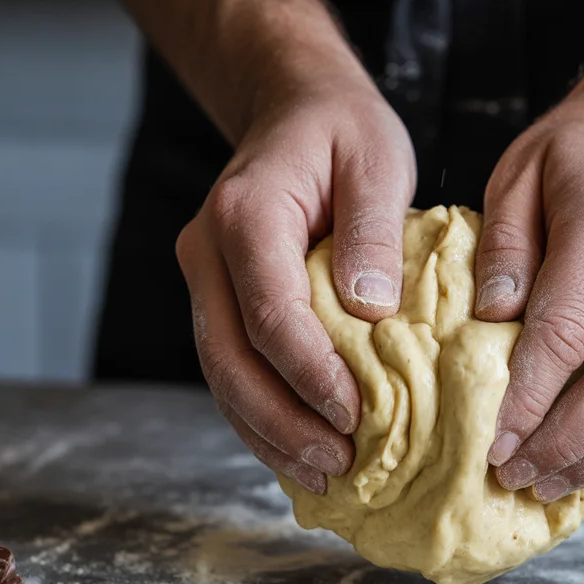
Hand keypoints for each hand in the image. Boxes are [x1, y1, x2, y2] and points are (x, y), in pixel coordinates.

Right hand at [176, 58, 415, 493]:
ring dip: (267, 432)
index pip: (270, 313)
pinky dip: (261, 415)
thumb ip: (373, 231)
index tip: (357, 415)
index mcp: (246, 215)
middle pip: (229, 359)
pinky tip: (298, 450)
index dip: (310, 374)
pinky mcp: (218, 300)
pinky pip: (231, 368)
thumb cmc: (341, 131)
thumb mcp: (377, 159)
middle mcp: (209, 252)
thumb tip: (371, 311)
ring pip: (221, 375)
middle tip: (337, 465)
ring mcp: (206, 279)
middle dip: (282, 422)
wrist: (293, 108)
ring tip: (322, 474)